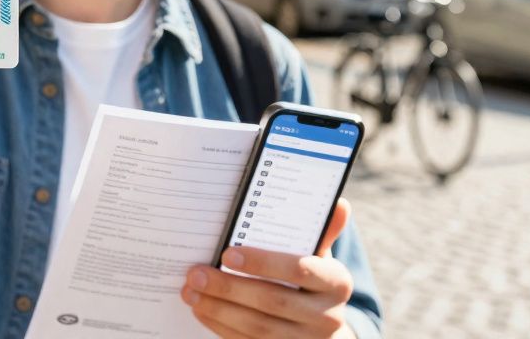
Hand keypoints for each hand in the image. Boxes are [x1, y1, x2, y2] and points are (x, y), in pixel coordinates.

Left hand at [181, 198, 357, 338]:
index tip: (227, 253)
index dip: (263, 262)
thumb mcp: (318, 255)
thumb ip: (320, 232)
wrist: (322, 326)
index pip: (299, 269)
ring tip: (190, 291)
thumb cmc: (311, 278)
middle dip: (229, 287)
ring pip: (257, 327)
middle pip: (273, 302)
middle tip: (196, 273)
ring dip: (219, 308)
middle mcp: (327, 316)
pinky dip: (220, 325)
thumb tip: (339, 203)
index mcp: (336, 282)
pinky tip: (200, 309)